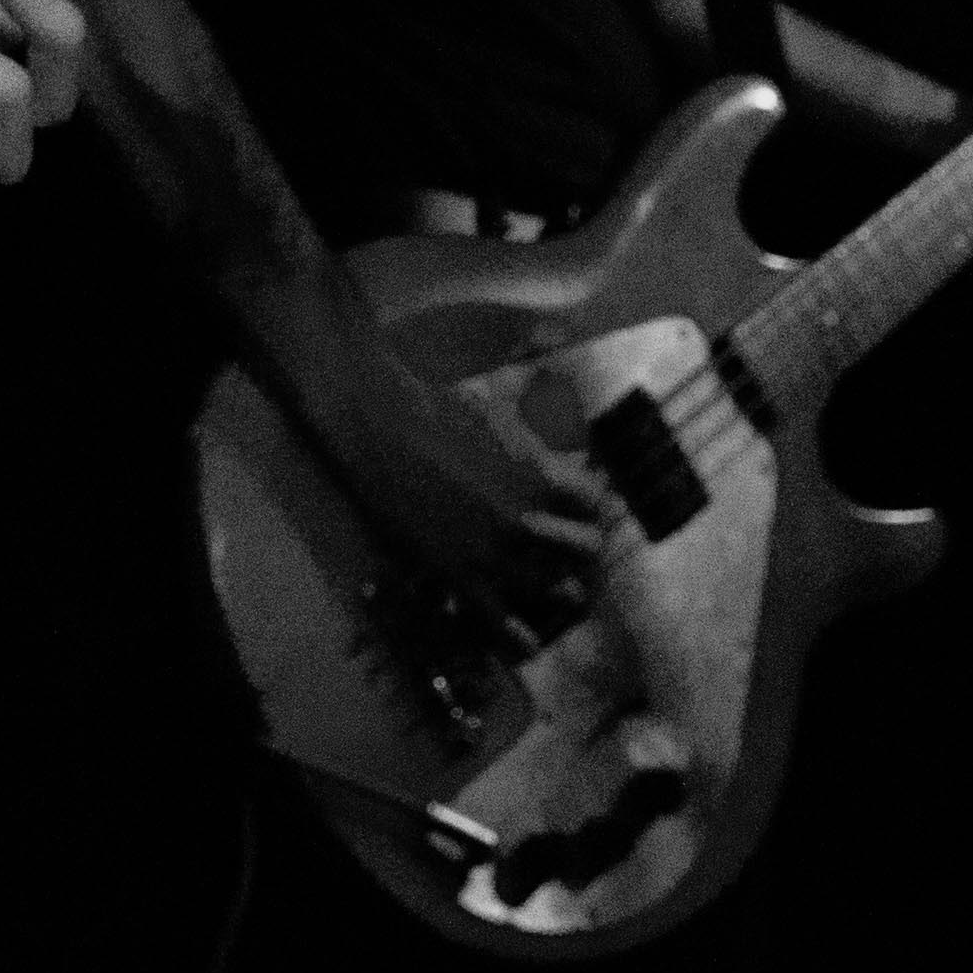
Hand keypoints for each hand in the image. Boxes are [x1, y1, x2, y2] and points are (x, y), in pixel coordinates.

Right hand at [303, 349, 608, 629]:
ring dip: (561, 588)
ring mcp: (493, 555)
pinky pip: (499, 621)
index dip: (593, 502)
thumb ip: (536, 365)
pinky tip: (526, 638)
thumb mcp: (497, 378)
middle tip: (578, 546)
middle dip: (586, 548)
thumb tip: (562, 334)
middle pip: (586, 554)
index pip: (597, 505)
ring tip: (562, 588)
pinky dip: (517, 633)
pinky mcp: (457, 575)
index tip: (586, 501)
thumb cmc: (434, 393)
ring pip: (553, 593)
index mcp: (545, 475)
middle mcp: (528, 523)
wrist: (375, 424)